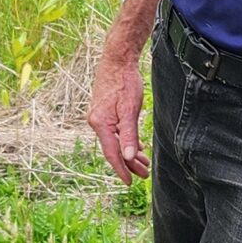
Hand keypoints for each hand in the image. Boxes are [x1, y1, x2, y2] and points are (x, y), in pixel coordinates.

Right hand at [87, 44, 147, 181]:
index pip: (111, 153)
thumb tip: (128, 156)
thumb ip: (128, 135)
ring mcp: (100, 117)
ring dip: (129, 153)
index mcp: (101, 124)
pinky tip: (136, 148)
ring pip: (115, 141)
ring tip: (144, 164)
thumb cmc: (124, 83)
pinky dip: (126, 141)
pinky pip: (115, 132)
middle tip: (144, 174)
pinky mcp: (105, 112)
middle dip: (129, 163)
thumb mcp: (129, 110)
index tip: (129, 182)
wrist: (117, 60)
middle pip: (114, 149)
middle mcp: (97, 122)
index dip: (121, 169)